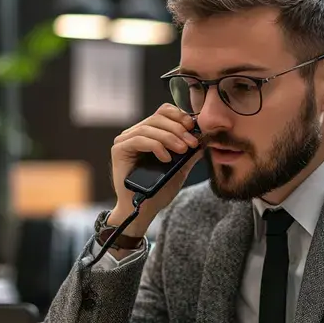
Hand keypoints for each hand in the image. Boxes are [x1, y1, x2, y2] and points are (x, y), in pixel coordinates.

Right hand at [109, 104, 202, 235]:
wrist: (144, 210)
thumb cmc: (160, 189)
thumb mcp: (180, 168)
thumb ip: (189, 154)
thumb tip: (204, 139)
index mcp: (149, 133)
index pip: (164, 112)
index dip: (179, 116)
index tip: (193, 128)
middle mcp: (135, 133)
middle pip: (158, 118)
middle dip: (178, 129)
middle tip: (191, 143)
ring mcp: (125, 140)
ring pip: (149, 128)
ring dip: (169, 138)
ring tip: (182, 150)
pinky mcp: (119, 150)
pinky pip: (139, 140)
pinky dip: (156, 146)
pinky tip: (166, 159)